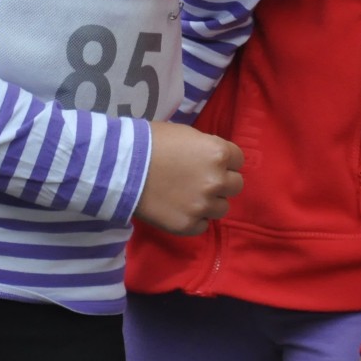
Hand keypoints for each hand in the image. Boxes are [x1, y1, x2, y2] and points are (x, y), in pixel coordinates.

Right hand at [135, 121, 243, 235]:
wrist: (122, 166)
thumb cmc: (151, 142)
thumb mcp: (186, 134)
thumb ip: (206, 148)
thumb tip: (213, 159)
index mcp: (219, 153)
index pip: (239, 160)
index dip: (225, 161)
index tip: (211, 163)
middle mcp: (217, 180)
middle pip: (235, 186)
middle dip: (222, 182)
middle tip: (202, 180)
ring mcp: (203, 205)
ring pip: (222, 208)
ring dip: (210, 202)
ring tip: (189, 196)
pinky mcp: (188, 225)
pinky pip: (202, 226)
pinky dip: (194, 219)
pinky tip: (179, 208)